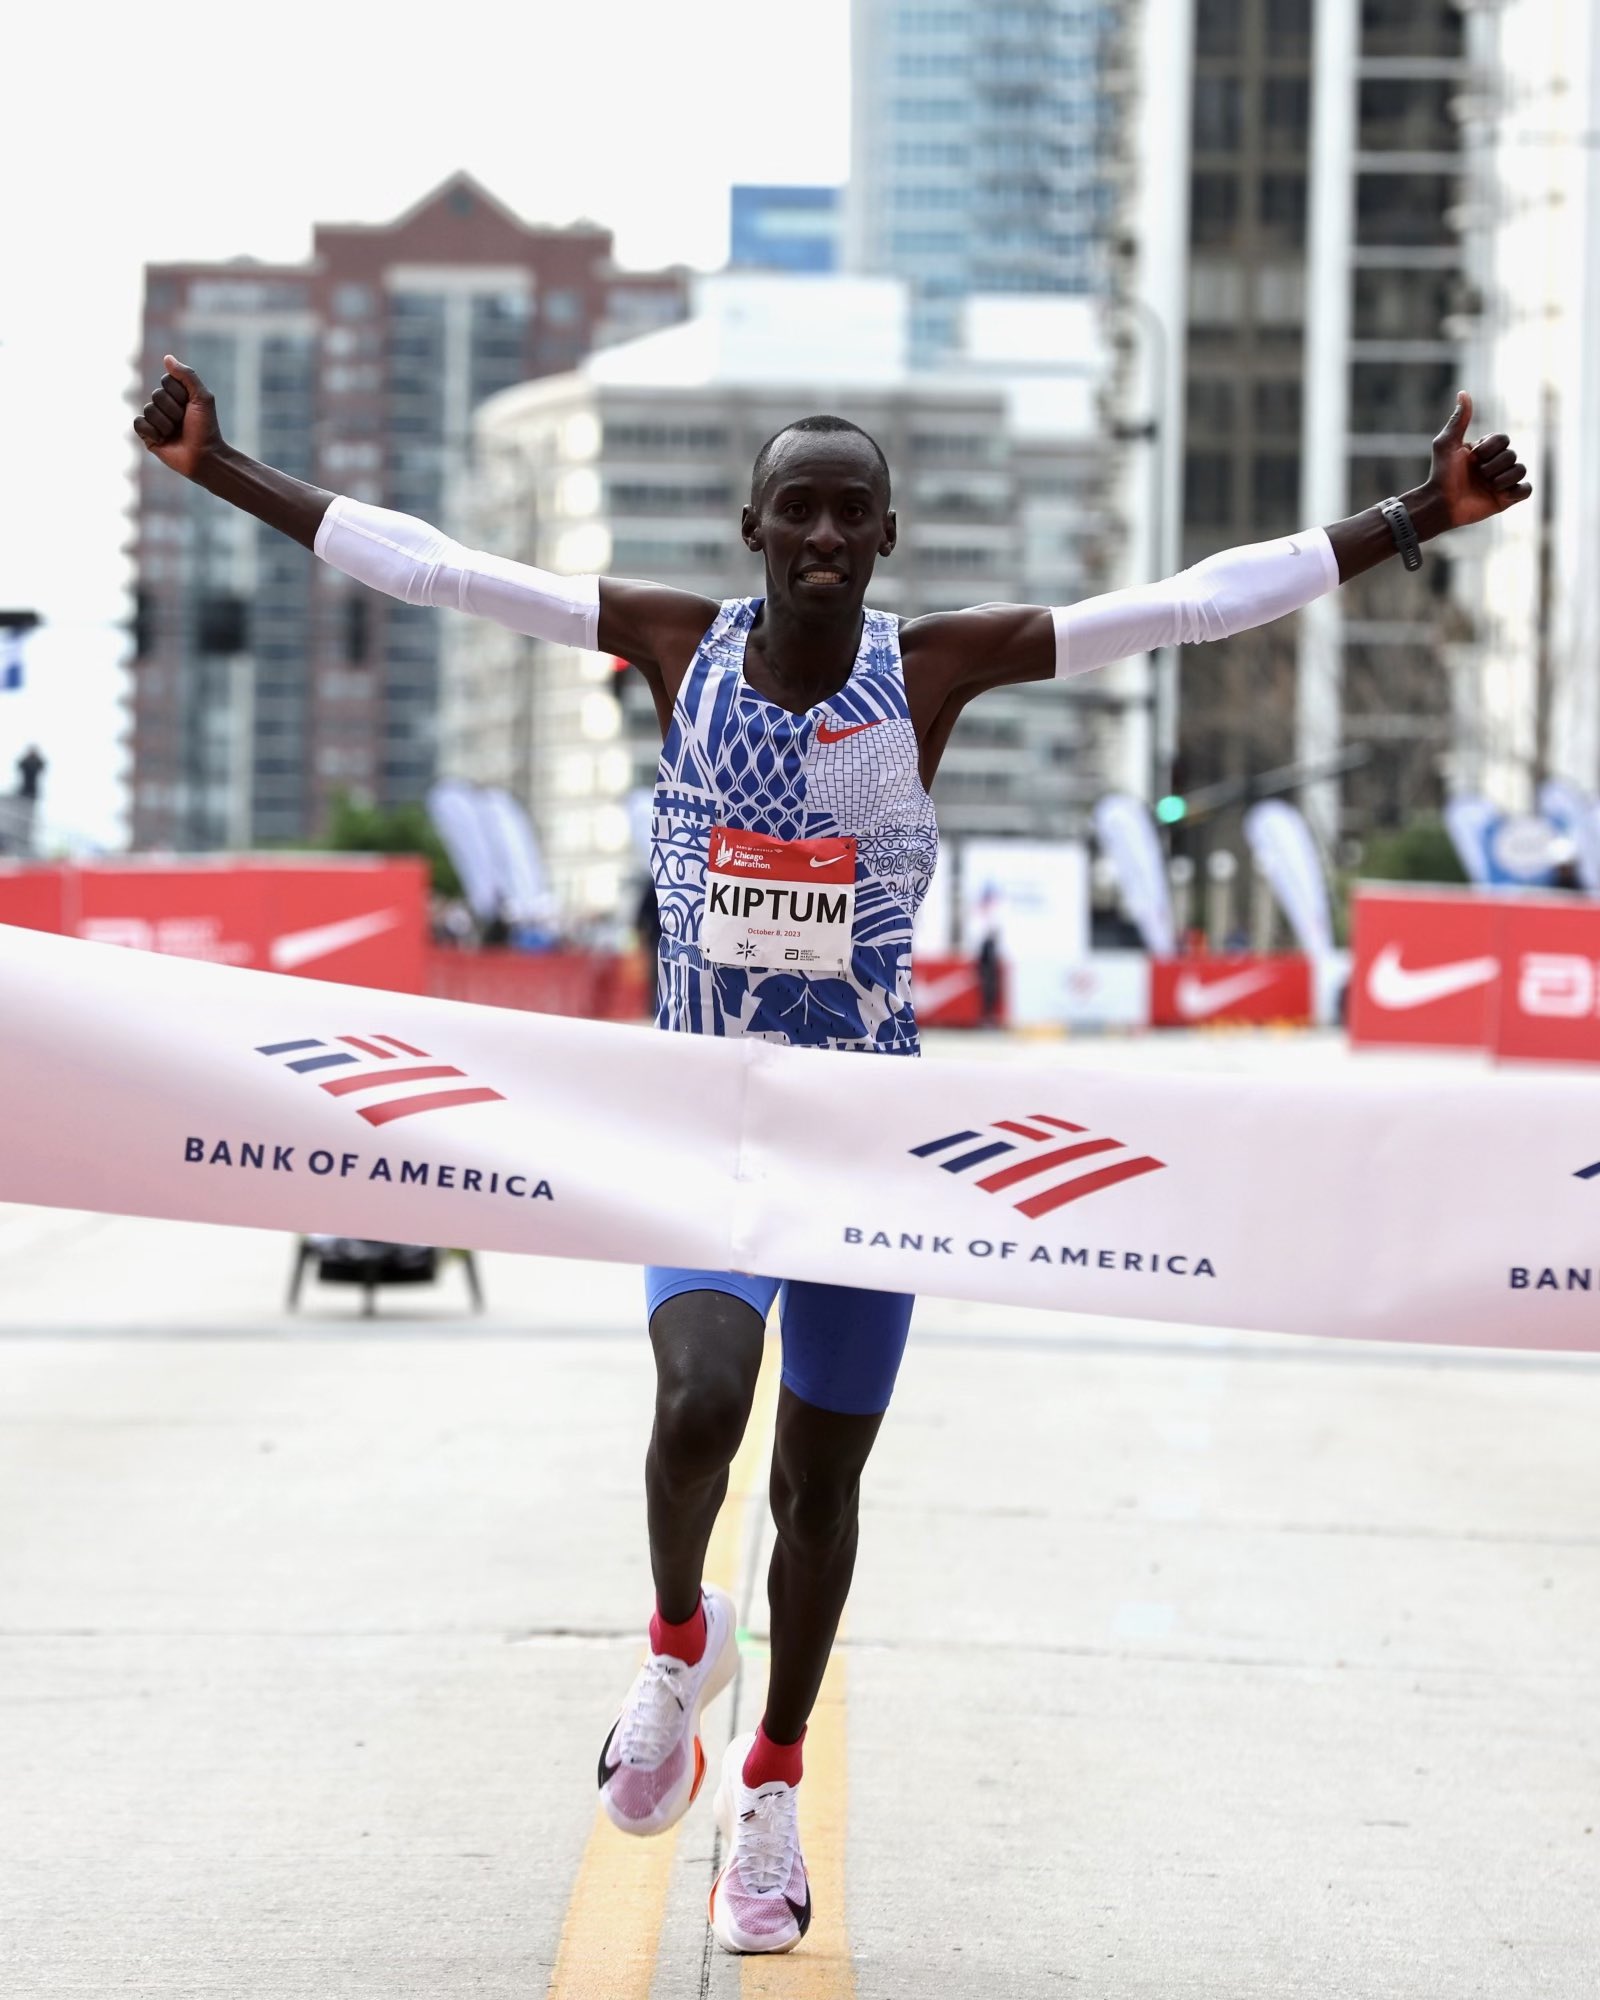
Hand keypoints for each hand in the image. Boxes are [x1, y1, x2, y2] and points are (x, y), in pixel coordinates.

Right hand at [133, 356, 224, 479]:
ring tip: (176, 433)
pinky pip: (138, 423)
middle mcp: (164, 406)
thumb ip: (187, 375)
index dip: (180, 394)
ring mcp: (155, 421)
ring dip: (166, 423)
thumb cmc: (206, 428)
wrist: (205, 457)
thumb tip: (167, 357)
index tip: (191, 406)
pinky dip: (152, 431)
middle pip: (157, 395)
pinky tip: (163, 440)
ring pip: (149, 410)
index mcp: (176, 395)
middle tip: (184, 423)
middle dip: (174, 410)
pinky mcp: (147, 436)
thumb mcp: (202, 398)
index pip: (166, 381)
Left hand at [1423, 392, 1530, 531]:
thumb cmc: (1441, 474)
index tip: (1473, 457)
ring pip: (1521, 470)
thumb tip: (1463, 392)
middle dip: (1494, 465)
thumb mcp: (1447, 443)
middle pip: (1512, 454)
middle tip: (1478, 475)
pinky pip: (1527, 490)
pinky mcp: (1506, 499)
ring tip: (1488, 486)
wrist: (1440, 504)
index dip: (1491, 448)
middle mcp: (1495, 464)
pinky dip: (1517, 490)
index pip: (1504, 438)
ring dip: (1503, 478)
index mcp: (1485, 450)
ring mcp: (1502, 481)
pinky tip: (1502, 494)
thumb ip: (1459, 419)